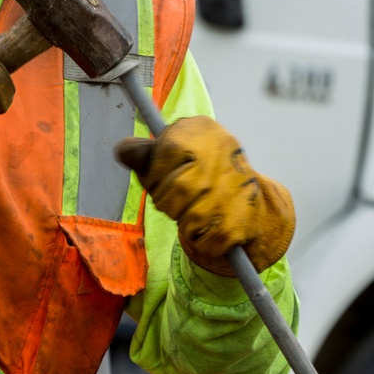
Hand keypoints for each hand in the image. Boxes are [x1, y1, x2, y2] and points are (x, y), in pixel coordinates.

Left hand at [115, 116, 294, 276]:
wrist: (251, 197)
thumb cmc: (204, 171)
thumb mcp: (177, 151)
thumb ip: (147, 153)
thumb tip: (122, 151)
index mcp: (203, 132)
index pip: (162, 156)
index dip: (156, 175)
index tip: (167, 177)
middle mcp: (222, 157)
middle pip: (171, 194)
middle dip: (169, 203)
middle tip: (183, 199)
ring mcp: (232, 191)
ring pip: (185, 221)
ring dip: (185, 223)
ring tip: (199, 211)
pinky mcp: (237, 223)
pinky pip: (201, 241)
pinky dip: (201, 241)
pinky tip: (213, 225)